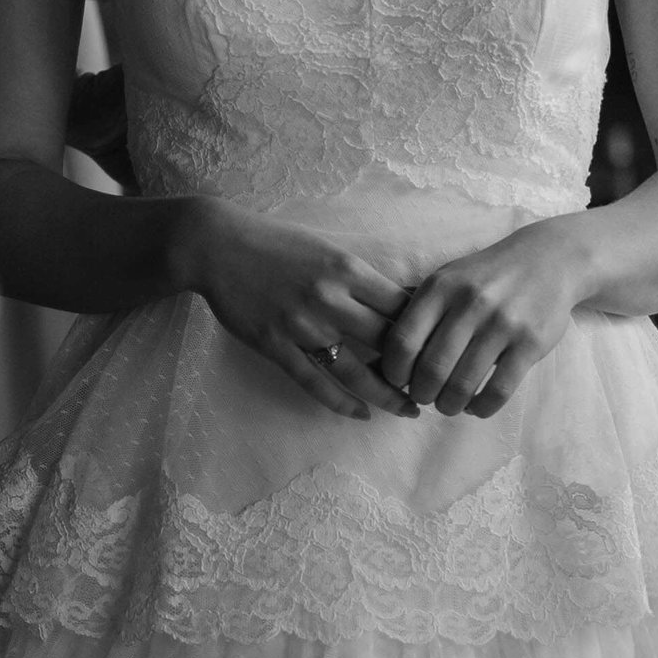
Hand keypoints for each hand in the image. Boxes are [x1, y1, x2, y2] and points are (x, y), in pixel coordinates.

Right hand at [172, 202, 415, 419]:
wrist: (217, 245)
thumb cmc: (276, 244)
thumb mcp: (327, 249)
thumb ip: (362, 277)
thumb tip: (404, 302)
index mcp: (347, 270)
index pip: (403, 307)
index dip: (426, 331)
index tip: (439, 348)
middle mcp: (329, 298)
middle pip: (387, 343)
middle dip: (415, 369)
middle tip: (432, 386)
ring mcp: (301, 325)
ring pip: (356, 372)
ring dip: (387, 395)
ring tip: (408, 410)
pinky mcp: (275, 345)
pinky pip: (314, 383)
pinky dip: (341, 403)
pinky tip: (361, 413)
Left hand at [376, 218, 590, 416]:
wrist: (548, 259)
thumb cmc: (485, 276)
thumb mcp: (446, 278)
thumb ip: (416, 310)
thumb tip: (378, 354)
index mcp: (441, 287)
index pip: (403, 340)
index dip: (394, 371)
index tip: (397, 381)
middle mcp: (470, 303)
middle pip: (431, 368)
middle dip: (421, 393)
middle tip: (423, 397)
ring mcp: (503, 324)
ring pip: (463, 384)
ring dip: (449, 405)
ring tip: (447, 405)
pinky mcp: (531, 343)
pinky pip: (499, 390)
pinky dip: (482, 407)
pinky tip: (476, 407)